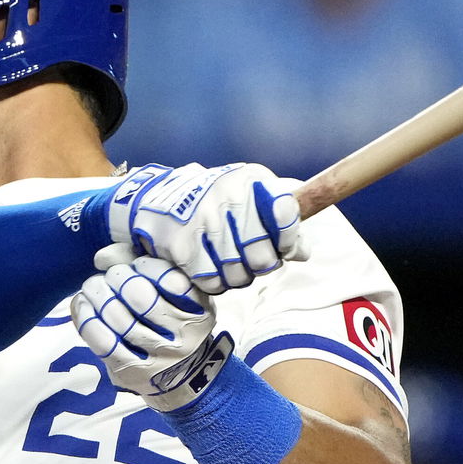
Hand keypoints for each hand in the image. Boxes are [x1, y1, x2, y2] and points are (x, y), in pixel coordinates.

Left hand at [71, 256, 234, 411]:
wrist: (181, 375)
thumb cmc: (172, 321)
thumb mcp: (173, 293)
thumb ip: (143, 266)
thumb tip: (102, 257)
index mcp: (198, 310)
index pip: (172, 281)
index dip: (146, 266)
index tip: (136, 263)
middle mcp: (182, 336)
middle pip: (141, 297)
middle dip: (118, 277)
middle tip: (110, 274)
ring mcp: (157, 357)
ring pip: (119, 319)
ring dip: (98, 295)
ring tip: (92, 286)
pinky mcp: (132, 372)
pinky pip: (103, 342)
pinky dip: (86, 318)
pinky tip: (82, 304)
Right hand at [103, 163, 308, 294]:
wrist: (159, 198)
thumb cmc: (216, 201)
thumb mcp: (250, 195)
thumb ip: (280, 219)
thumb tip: (303, 253)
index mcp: (251, 181)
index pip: (286, 215)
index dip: (290, 240)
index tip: (284, 247)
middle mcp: (228, 197)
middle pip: (263, 258)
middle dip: (260, 265)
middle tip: (250, 259)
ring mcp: (204, 222)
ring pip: (238, 275)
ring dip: (236, 276)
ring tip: (227, 261)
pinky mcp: (183, 246)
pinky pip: (212, 282)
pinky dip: (214, 282)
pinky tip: (209, 265)